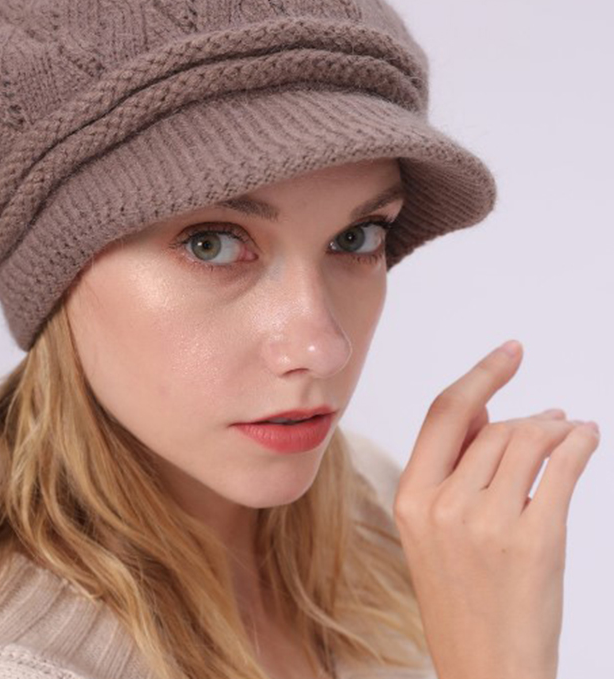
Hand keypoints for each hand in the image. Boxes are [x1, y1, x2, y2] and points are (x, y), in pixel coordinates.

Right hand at [393, 341, 599, 678]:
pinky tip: (587, 439)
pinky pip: (563, 470)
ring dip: (557, 428)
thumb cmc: (462, 601)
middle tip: (554, 417)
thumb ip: (452, 471)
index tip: (507, 353)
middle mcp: (444, 505)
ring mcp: (488, 523)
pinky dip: (580, 445)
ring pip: (529, 442)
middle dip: (530, 417)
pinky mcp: (535, 541)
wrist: (486, 668)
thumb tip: (487, 409)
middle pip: (496, 427)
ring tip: (571, 430)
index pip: (445, 414)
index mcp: (412, 498)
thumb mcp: (433, 534)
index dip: (479, 375)